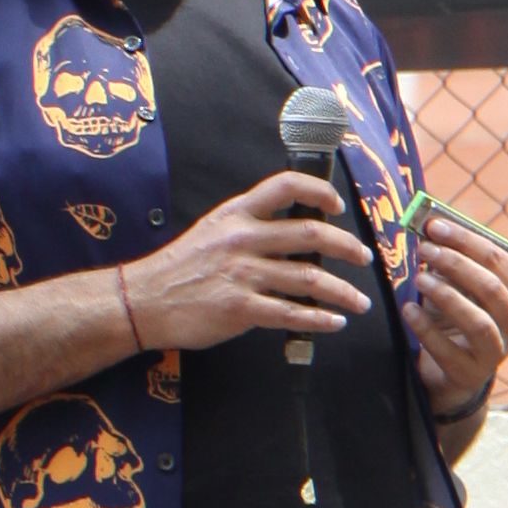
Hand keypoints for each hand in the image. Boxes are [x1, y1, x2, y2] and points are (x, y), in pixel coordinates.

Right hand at [119, 168, 371, 355]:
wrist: (143, 300)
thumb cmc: (179, 268)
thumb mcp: (212, 231)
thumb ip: (248, 228)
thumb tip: (292, 233)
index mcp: (236, 214)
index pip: (285, 186)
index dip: (319, 191)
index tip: (337, 207)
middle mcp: (242, 239)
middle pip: (309, 233)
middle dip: (347, 247)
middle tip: (364, 258)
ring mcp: (242, 274)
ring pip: (309, 278)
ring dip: (343, 291)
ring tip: (359, 302)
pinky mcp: (240, 308)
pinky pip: (291, 313)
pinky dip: (319, 319)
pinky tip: (334, 322)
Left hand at [412, 205, 507, 430]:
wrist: (452, 373)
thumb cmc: (456, 318)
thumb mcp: (458, 287)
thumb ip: (451, 260)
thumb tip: (429, 225)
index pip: (500, 260)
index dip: (467, 240)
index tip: (434, 225)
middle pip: (492, 288)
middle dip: (457, 264)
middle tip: (425, 249)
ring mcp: (497, 352)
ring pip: (479, 322)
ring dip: (447, 296)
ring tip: (419, 279)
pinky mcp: (472, 374)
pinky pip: (450, 351)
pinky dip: (427, 329)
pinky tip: (408, 309)